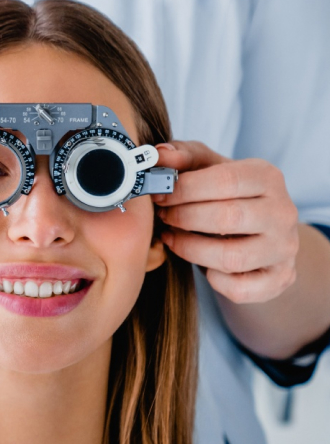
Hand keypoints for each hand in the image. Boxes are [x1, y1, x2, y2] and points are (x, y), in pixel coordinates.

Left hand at [153, 142, 299, 303]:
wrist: (263, 236)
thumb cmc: (228, 197)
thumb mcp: (209, 170)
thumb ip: (184, 158)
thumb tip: (159, 156)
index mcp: (268, 177)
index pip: (225, 180)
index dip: (185, 190)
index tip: (160, 196)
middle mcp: (283, 212)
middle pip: (227, 218)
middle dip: (184, 219)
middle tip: (163, 217)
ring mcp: (284, 249)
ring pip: (231, 258)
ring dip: (191, 250)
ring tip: (173, 239)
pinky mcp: (279, 279)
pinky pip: (238, 288)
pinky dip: (214, 280)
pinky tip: (203, 265)